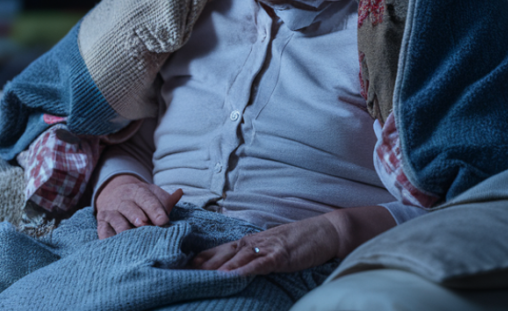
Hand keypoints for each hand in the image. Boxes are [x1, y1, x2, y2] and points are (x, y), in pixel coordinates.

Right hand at [95, 174, 182, 238]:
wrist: (114, 192)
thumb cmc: (141, 200)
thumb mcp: (153, 195)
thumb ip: (166, 199)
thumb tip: (180, 193)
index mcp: (138, 192)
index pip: (147, 199)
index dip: (155, 209)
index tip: (163, 220)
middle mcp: (123, 200)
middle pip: (129, 207)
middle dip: (137, 215)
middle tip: (144, 225)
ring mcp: (111, 211)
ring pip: (115, 218)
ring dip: (122, 226)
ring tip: (129, 235)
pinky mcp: (102, 223)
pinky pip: (102, 230)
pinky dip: (106, 237)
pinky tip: (113, 244)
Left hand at [190, 205, 394, 275]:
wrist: (328, 232)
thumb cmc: (301, 242)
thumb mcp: (274, 249)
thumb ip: (257, 256)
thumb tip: (238, 268)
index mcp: (253, 241)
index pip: (221, 249)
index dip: (202, 257)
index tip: (181, 265)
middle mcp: (256, 241)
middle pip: (223, 252)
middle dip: (202, 263)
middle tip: (180, 272)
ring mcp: (268, 247)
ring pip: (237, 257)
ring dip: (217, 267)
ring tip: (199, 276)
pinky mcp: (282, 255)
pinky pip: (260, 264)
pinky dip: (244, 270)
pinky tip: (231, 277)